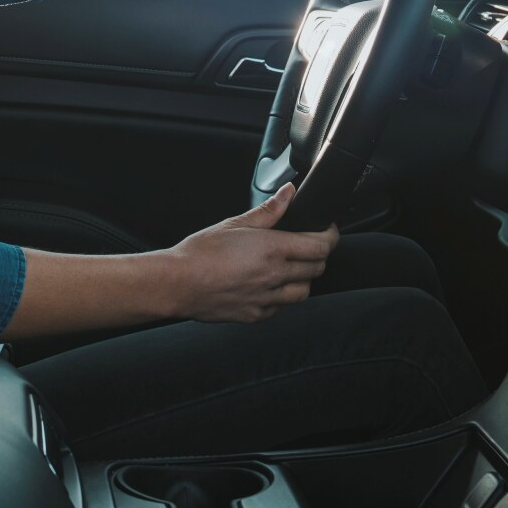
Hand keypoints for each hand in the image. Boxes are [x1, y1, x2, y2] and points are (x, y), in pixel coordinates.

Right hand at [161, 183, 338, 322]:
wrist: (177, 283)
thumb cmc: (200, 252)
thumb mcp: (235, 223)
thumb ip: (268, 211)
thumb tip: (289, 194)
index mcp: (272, 249)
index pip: (320, 246)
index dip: (330, 236)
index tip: (327, 231)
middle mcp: (274, 276)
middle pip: (316, 269)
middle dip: (318, 256)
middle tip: (307, 246)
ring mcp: (266, 298)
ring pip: (303, 292)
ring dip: (303, 279)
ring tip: (290, 268)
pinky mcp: (256, 314)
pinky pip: (281, 307)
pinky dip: (281, 297)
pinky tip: (268, 286)